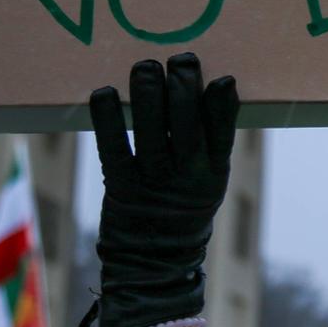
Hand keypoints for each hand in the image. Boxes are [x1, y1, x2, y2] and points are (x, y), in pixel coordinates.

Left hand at [87, 53, 239, 326]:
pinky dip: (108, 119)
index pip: (222, 130)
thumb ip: (211, 140)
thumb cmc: (183, 210)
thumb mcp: (210, 181)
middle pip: (186, 123)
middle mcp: (186, 177)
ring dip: (148, 93)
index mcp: (214, 173)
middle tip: (181, 59)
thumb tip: (214, 87)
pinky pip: (112, 148)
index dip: (222, 102)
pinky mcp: (120, 188)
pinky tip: (105, 92)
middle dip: (184, 85)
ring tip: (145, 65)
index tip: (221, 77)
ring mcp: (152, 183)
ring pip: (151, 131)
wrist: (154, 268)